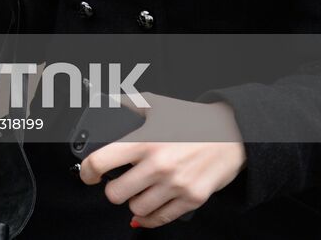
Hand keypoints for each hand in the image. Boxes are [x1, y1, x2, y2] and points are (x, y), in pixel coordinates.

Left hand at [79, 95, 245, 228]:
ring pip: (137, 208)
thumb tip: (109, 101)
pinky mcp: (192, 199)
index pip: (102, 162)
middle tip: (116, 183)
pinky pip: (161, 219)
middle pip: (115, 194)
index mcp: (145, 142)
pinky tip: (146, 210)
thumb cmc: (194, 121)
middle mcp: (158, 165)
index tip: (88, 174)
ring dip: (132, 202)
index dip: (87, 171)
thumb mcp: (159, 105)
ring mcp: (176, 185)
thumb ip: (131, 103)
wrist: (233, 135)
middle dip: (111, 190)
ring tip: (137, 192)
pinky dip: (149, 218)